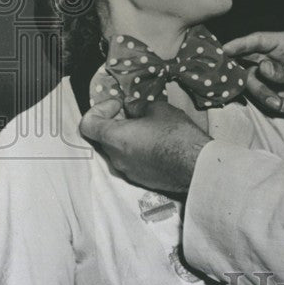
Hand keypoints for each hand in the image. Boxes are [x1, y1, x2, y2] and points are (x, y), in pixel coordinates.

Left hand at [79, 99, 210, 193]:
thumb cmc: (176, 134)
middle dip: (115, 122)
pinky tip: (157, 144)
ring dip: (126, 137)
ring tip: (149, 128)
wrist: (195, 166)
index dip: (99, 110)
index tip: (120, 104)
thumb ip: (138, 106)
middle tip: (135, 113)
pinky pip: (130, 161)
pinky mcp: (140, 179)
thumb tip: (129, 106)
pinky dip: (136, 150)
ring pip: (117, 150)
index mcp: (114, 138)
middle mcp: (114, 158)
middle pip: (103, 137)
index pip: (87, 124)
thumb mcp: (158, 109)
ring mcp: (127, 171)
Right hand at [223, 31, 283, 133]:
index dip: (240, 43)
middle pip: (246, 58)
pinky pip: (257, 94)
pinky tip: (283, 107)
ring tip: (279, 104)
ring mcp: (269, 75)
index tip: (225, 49)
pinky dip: (268, 101)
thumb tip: (262, 67)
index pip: (259, 40)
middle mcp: (274, 57)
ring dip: (262, 93)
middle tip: (232, 78)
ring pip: (250, 80)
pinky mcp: (268, 91)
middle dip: (240, 69)